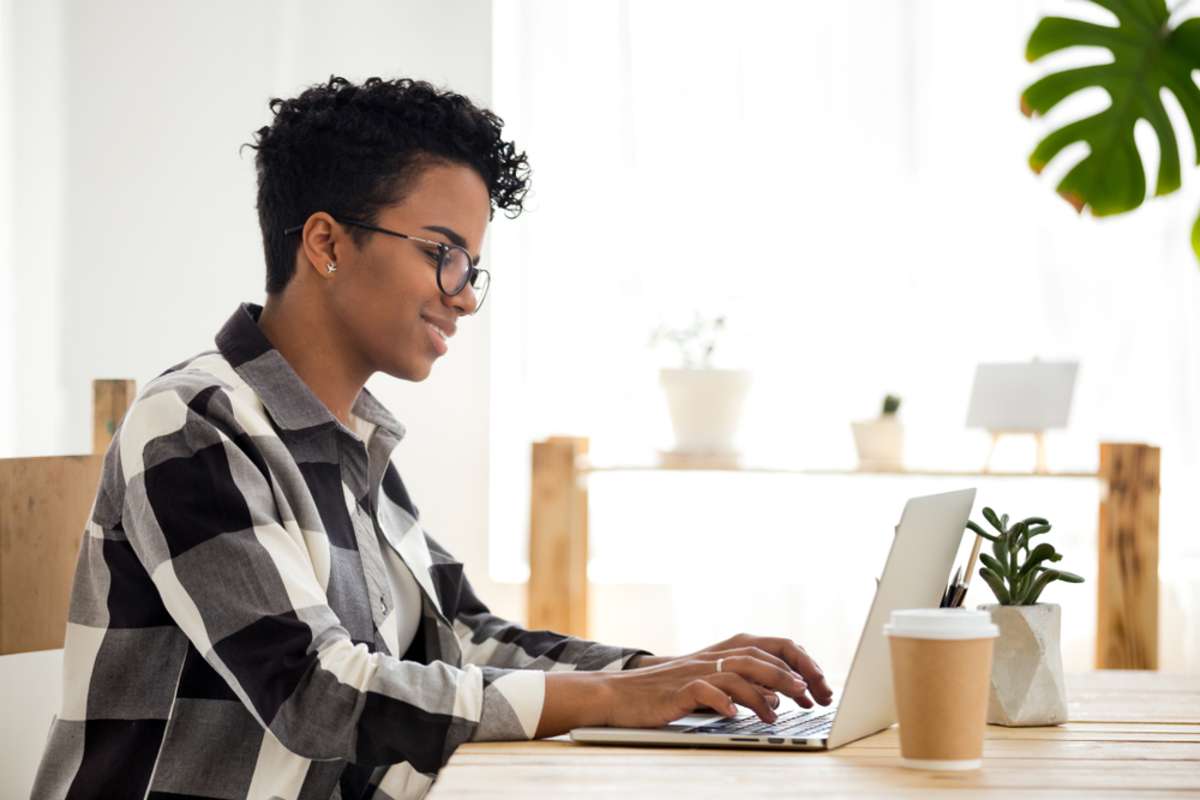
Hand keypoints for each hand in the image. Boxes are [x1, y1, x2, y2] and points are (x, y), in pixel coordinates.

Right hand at [600, 647, 814, 729]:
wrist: (619, 694)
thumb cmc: (666, 692)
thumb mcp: (708, 685)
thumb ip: (742, 686)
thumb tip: (776, 698)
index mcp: (723, 652)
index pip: (771, 646)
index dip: (799, 662)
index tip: (820, 684)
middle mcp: (712, 657)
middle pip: (759, 657)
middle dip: (791, 676)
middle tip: (812, 698)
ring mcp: (694, 672)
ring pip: (736, 672)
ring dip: (762, 692)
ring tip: (778, 713)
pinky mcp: (677, 690)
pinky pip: (703, 691)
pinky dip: (722, 702)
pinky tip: (734, 716)